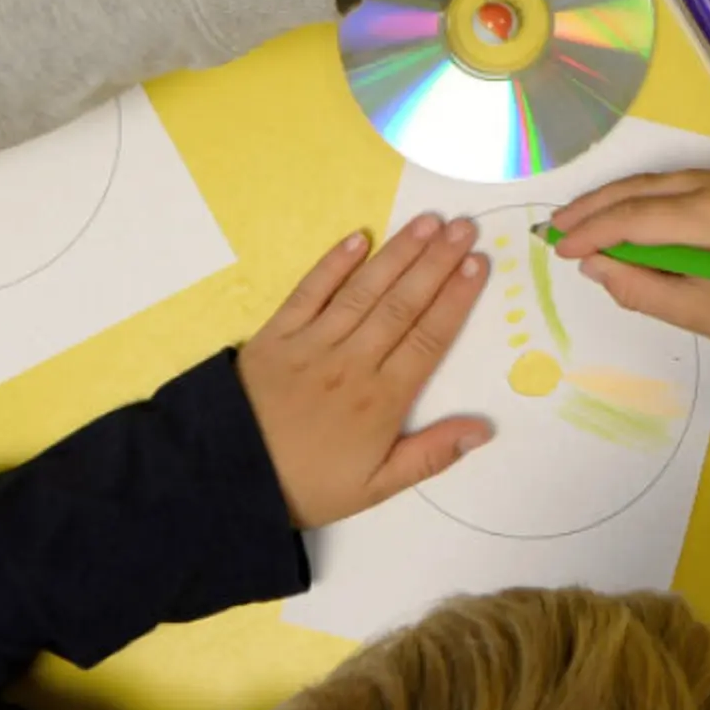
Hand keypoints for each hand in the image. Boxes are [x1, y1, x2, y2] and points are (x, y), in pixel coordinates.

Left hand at [237, 215, 491, 528]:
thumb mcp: (376, 486)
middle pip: (403, 304)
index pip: (428, 338)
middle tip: (464, 227)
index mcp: (381, 399)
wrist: (226, 479)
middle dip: (437, 262)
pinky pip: (309, 293)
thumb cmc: (308, 484)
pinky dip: (333, 264)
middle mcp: (351, 363)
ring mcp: (312, 345)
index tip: (478, 264)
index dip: (456, 299)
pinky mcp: (276, 336)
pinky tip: (359, 237)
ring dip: (398, 254)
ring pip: (364, 291)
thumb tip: (483, 429)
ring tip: (428, 223)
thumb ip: (431, 455)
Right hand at [546, 168, 709, 349]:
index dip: (593, 232)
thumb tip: (593, 265)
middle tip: (553, 228)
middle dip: (593, 208)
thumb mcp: (697, 312)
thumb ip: (639, 288)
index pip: (637, 217)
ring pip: (655, 182)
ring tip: (575, 222)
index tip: (559, 249)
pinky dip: (641, 201)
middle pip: (641, 189)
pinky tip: (616, 217)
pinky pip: (675, 186)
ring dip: (614, 200)